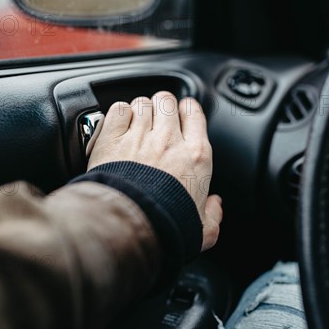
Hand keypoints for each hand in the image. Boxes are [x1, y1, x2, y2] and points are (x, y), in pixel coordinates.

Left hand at [88, 91, 222, 251]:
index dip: (187, 110)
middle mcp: (169, 140)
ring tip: (136, 126)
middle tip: (157, 121)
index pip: (194, 113)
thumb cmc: (167, 225)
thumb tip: (215, 205)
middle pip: (167, 99)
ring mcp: (140, 136)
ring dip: (140, 111)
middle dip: (162, 107)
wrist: (130, 225)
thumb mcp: (202, 228)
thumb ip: (213, 215)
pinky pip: (119, 109)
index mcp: (195, 155)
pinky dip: (119, 115)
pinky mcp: (113, 138)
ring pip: (142, 102)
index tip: (183, 116)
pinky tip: (119, 127)